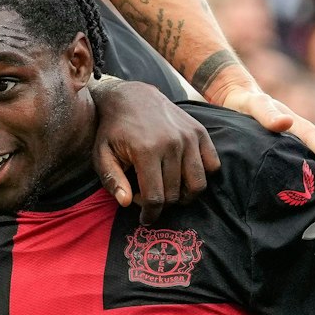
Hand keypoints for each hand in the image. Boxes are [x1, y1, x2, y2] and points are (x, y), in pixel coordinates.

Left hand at [91, 80, 218, 222]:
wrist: (131, 96)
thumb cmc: (113, 130)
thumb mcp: (102, 154)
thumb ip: (112, 180)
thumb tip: (127, 203)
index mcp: (146, 150)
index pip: (155, 197)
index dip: (149, 214)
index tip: (144, 218)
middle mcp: (172, 143)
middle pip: (175, 194)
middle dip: (161, 204)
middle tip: (149, 197)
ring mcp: (189, 137)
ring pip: (197, 184)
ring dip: (184, 196)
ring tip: (169, 191)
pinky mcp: (200, 132)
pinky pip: (212, 165)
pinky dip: (201, 176)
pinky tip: (183, 175)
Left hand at [211, 84, 314, 190]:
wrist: (238, 100)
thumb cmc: (248, 102)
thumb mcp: (256, 106)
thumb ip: (268, 114)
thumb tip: (286, 123)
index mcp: (304, 132)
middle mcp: (305, 145)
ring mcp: (298, 154)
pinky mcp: (288, 161)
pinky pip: (305, 179)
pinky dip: (313, 193)